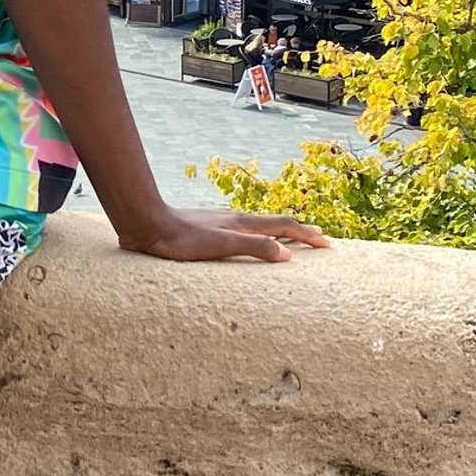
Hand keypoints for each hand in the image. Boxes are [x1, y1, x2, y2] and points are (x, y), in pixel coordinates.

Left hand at [116, 206, 328, 265]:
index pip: (283, 226)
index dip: (306, 234)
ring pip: (258, 225)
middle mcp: (235, 219)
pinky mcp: (207, 229)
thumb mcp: (220, 247)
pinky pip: (243, 231)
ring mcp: (221, 222)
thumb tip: (288, 255)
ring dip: (279, 232)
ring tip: (289, 239)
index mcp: (242, 223)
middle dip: (299, 230)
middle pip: (275, 222)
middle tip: (318, 238)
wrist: (147, 224)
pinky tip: (247, 242)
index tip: (327, 242)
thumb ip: (253, 248)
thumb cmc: (181, 239)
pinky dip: (258, 236)